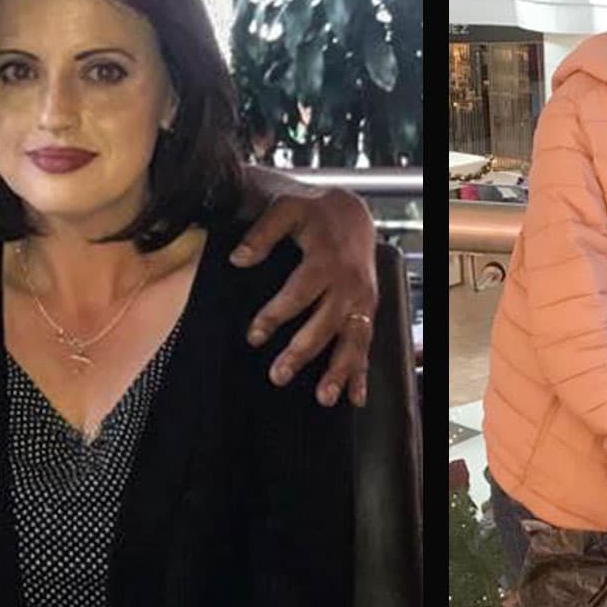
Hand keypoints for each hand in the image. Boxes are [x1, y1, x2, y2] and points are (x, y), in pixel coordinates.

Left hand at [232, 187, 377, 406]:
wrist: (354, 212)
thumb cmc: (315, 213)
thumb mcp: (287, 209)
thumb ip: (263, 233)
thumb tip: (238, 258)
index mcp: (326, 259)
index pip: (300, 292)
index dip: (276, 315)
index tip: (254, 336)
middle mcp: (348, 283)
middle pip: (326, 322)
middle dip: (303, 351)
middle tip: (279, 375)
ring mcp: (362, 299)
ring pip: (353, 339)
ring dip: (339, 369)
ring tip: (323, 397)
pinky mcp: (368, 310)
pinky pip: (367, 344)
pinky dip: (362, 372)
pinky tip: (355, 397)